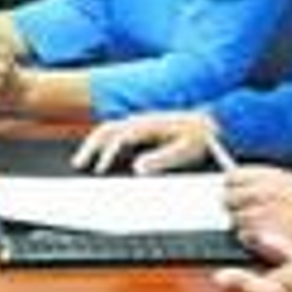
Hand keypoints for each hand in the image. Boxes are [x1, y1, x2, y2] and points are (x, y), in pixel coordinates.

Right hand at [73, 111, 215, 173]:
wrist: (213, 124)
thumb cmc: (201, 137)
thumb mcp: (186, 150)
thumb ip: (162, 159)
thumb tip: (138, 169)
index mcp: (149, 125)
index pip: (120, 137)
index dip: (107, 154)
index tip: (99, 170)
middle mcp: (140, 121)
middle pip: (106, 130)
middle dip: (89, 148)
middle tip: (78, 165)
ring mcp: (138, 123)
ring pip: (106, 130)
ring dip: (91, 145)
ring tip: (80, 163)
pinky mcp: (140, 128)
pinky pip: (114, 133)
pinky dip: (101, 144)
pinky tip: (99, 158)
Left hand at [223, 166, 291, 260]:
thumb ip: (266, 182)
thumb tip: (237, 181)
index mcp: (271, 177)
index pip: (232, 176)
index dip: (232, 186)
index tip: (234, 191)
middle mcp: (262, 191)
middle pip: (227, 197)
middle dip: (234, 206)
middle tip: (249, 214)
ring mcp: (259, 211)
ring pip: (234, 218)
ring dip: (245, 224)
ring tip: (267, 227)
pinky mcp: (258, 232)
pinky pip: (242, 235)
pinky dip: (251, 239)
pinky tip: (268, 237)